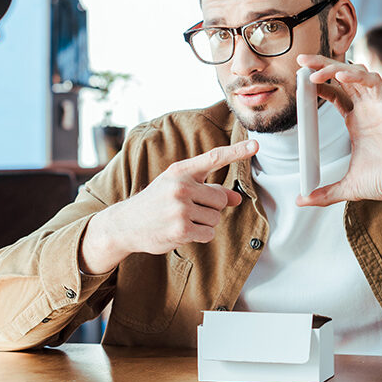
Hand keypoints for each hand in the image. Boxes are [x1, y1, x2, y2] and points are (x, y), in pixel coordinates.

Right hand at [80, 140, 258, 273]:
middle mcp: (181, 187)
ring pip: (216, 217)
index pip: (213, 158)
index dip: (236, 152)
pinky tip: (182, 231)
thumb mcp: (179, 189)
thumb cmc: (156, 203)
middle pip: (220, 198)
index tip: (256, 146)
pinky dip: (200, 235)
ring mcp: (180, 209)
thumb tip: (237, 198)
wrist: (125, 224)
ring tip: (182, 220)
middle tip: (189, 209)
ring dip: (205, 223)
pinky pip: (209, 233)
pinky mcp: (181, 229)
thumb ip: (209, 190)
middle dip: (211, 207)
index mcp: (180, 171)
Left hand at [294, 55, 381, 206]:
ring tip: (313, 71)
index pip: (334, 93)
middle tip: (301, 61)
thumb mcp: (348, 187)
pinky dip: (356, 75)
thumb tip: (302, 201)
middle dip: (321, 65)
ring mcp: (377, 103)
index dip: (318, 85)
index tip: (301, 84)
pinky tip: (339, 76)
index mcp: (356, 120)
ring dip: (333, 67)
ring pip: (354, 73)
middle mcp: (366, 108)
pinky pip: (372, 81)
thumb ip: (325, 193)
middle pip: (341, 76)